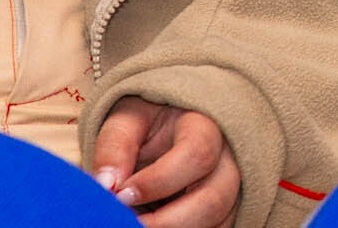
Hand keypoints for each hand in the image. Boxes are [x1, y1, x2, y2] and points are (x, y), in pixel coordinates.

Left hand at [91, 96, 239, 227]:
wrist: (167, 128)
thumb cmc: (148, 123)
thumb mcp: (128, 120)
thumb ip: (115, 147)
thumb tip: (106, 184)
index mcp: (205, 125)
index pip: (196, 154)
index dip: (158, 181)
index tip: (121, 194)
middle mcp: (228, 158)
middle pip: (213, 199)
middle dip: (167, 222)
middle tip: (131, 223)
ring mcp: (231, 188)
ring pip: (218, 223)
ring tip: (140, 222)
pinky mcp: (227, 210)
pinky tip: (156, 223)